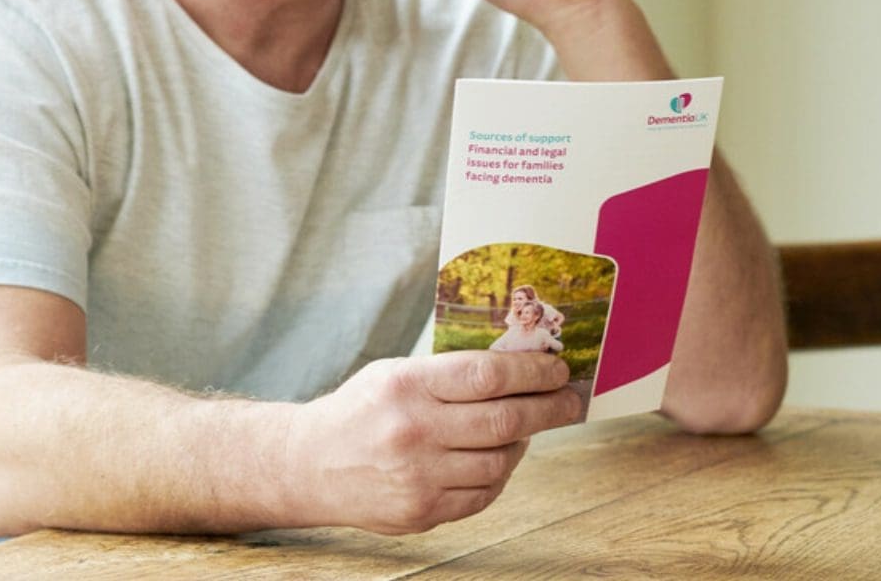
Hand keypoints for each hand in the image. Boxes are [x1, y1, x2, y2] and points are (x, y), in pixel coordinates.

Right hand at [283, 351, 578, 534]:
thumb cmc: (361, 410)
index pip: (486, 375)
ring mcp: (418, 477)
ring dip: (523, 442)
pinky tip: (499, 456)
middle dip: (548, 408)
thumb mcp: (395, 374)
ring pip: (500, 462)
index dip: (532, 371)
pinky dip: (499, 474)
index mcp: (406, 386)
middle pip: (503, 420)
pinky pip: (482, 494)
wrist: (310, 464)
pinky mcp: (422, 512)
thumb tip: (517, 368)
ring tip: (527, 426)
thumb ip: (447, 374)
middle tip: (570, 399)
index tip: (557, 368)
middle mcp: (413, 431)